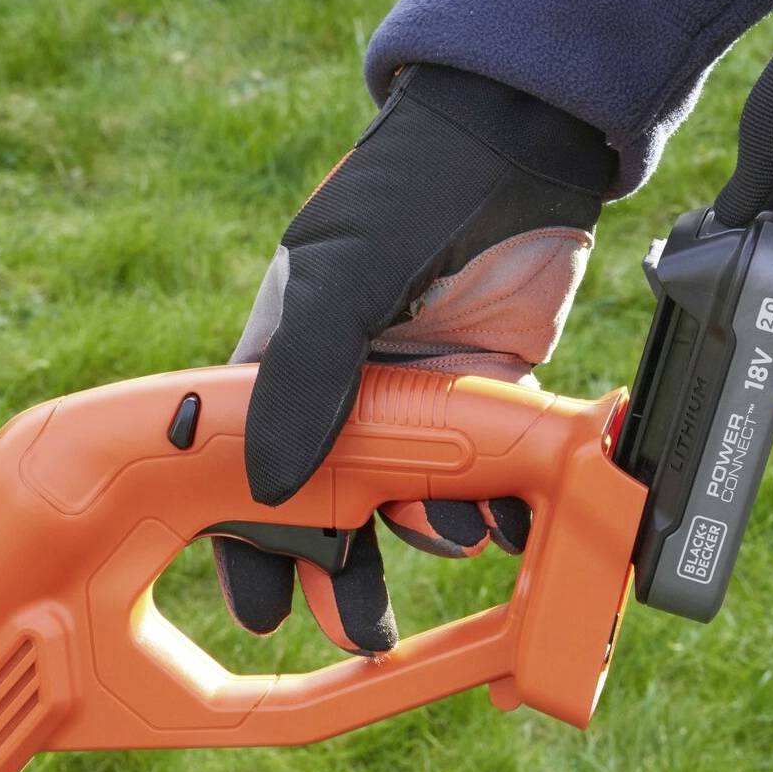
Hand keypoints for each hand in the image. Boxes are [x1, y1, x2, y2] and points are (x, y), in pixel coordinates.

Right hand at [215, 63, 614, 652]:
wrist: (523, 138)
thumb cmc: (409, 190)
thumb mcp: (344, 279)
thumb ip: (307, 377)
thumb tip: (275, 489)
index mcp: (285, 361)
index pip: (249, 472)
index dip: (251, 545)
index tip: (261, 613)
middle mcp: (345, 390)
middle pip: (332, 507)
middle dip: (344, 574)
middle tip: (363, 634)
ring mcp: (418, 395)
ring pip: (413, 498)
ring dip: (432, 531)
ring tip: (460, 536)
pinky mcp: (488, 393)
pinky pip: (486, 474)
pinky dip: (499, 505)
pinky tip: (514, 524)